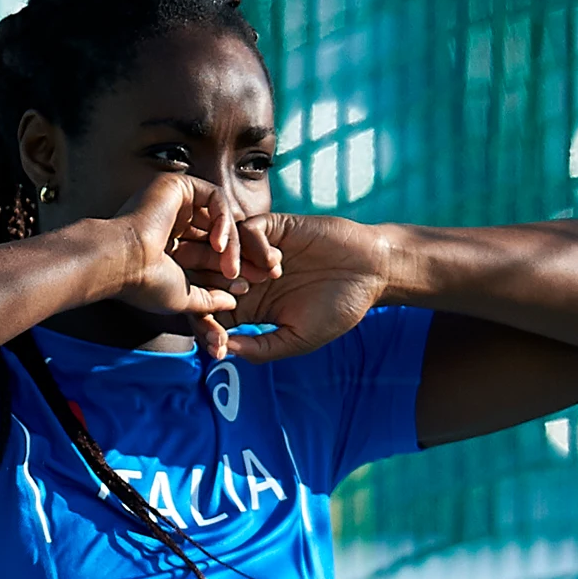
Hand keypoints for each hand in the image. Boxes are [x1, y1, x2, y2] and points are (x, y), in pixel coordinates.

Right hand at [106, 176, 281, 337]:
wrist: (120, 264)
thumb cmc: (144, 284)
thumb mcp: (185, 297)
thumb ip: (209, 299)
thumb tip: (232, 303)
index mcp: (172, 247)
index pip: (212, 256)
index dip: (234, 270)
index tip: (251, 287)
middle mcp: (174, 222)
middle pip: (221, 234)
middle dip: (245, 256)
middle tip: (266, 272)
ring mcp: (176, 203)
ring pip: (222, 218)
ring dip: (235, 244)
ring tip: (234, 268)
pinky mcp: (178, 187)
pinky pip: (215, 198)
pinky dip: (224, 221)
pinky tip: (220, 245)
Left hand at [215, 214, 388, 362]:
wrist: (371, 271)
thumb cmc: (339, 308)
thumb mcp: (298, 339)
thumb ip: (262, 347)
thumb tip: (223, 351)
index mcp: (251, 305)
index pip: (212, 312)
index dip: (206, 327)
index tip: (215, 342)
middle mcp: (249, 276)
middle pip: (207, 280)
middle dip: (209, 294)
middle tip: (225, 304)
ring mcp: (259, 250)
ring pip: (221, 252)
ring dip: (229, 269)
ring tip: (249, 284)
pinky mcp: (274, 227)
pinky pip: (247, 231)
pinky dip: (253, 247)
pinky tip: (275, 264)